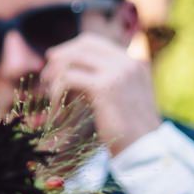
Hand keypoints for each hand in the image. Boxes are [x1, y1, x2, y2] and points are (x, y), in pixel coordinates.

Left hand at [39, 32, 161, 155]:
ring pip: (72, 59)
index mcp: (133, 61)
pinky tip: (56, 111)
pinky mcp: (104, 87)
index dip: (69, 49)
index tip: (54, 62)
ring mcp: (117, 72)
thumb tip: (69, 72)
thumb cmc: (131, 131)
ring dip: (55, 77)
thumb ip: (103, 81)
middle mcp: (127, 62)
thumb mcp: (121, 98)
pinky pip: (67, 79)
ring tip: (50, 97)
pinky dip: (56, 93)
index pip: (93, 42)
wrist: (146, 150)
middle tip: (46, 77)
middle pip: (82, 45)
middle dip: (59, 58)